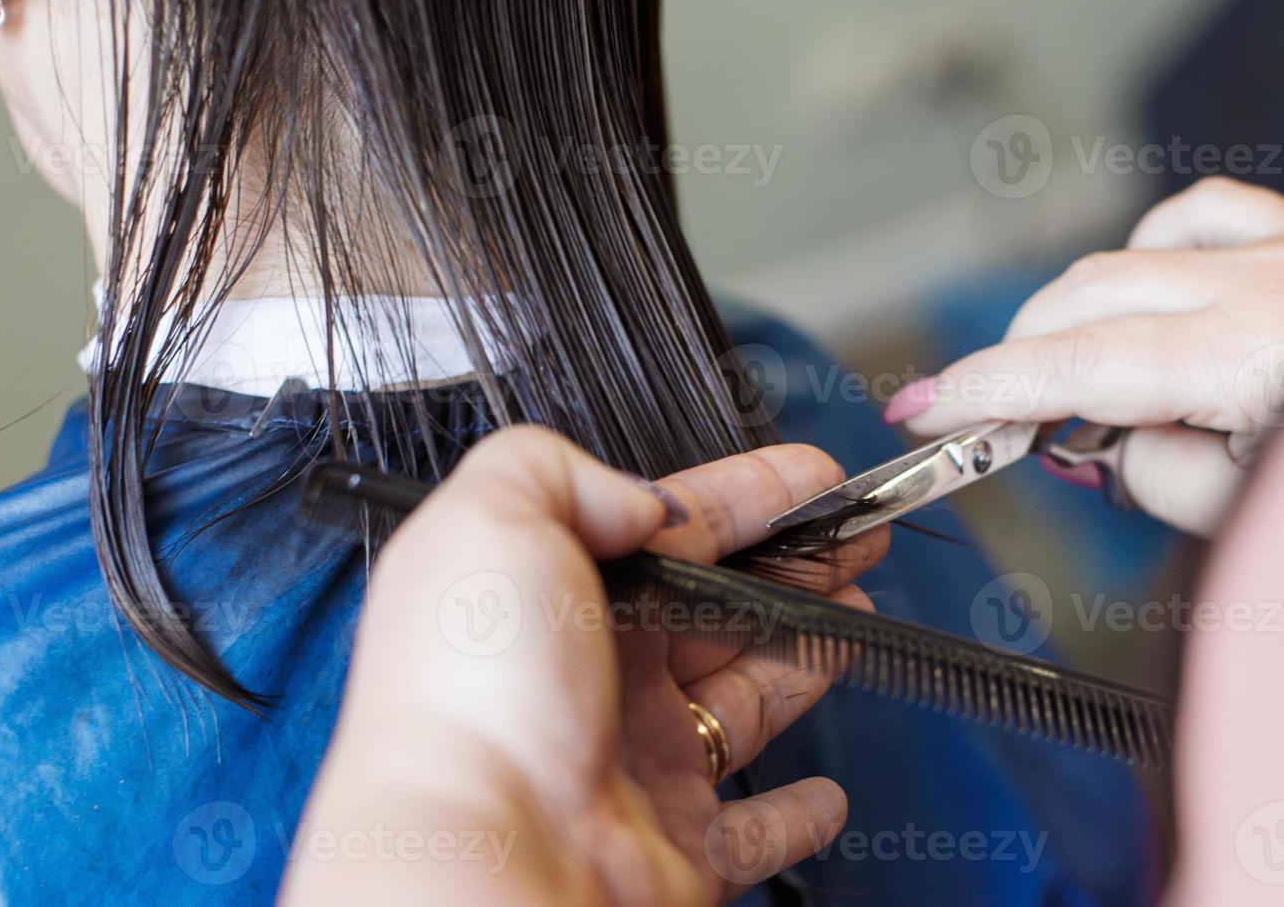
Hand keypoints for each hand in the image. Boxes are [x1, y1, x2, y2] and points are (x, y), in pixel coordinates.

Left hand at [282, 427, 887, 905]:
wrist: (481, 855)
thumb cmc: (471, 696)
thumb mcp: (490, 520)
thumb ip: (556, 472)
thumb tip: (632, 500)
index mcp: (552, 599)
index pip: (668, 530)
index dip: (747, 495)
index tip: (816, 478)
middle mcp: (593, 678)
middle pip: (716, 606)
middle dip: (792, 567)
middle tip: (858, 538)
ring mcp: (639, 764)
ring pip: (743, 701)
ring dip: (802, 659)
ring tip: (858, 617)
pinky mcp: (679, 849)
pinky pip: (748, 834)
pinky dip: (790, 817)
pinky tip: (822, 795)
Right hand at [884, 177, 1283, 535]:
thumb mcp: (1257, 519)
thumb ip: (1164, 480)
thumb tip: (1099, 448)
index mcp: (1251, 353)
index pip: (1071, 366)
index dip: (977, 388)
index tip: (918, 412)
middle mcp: (1262, 283)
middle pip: (1083, 298)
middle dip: (1015, 358)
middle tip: (984, 423)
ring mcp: (1280, 251)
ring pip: (1127, 252)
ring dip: (1072, 314)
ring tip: (1074, 381)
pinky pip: (1199, 216)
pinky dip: (1146, 252)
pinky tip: (1142, 294)